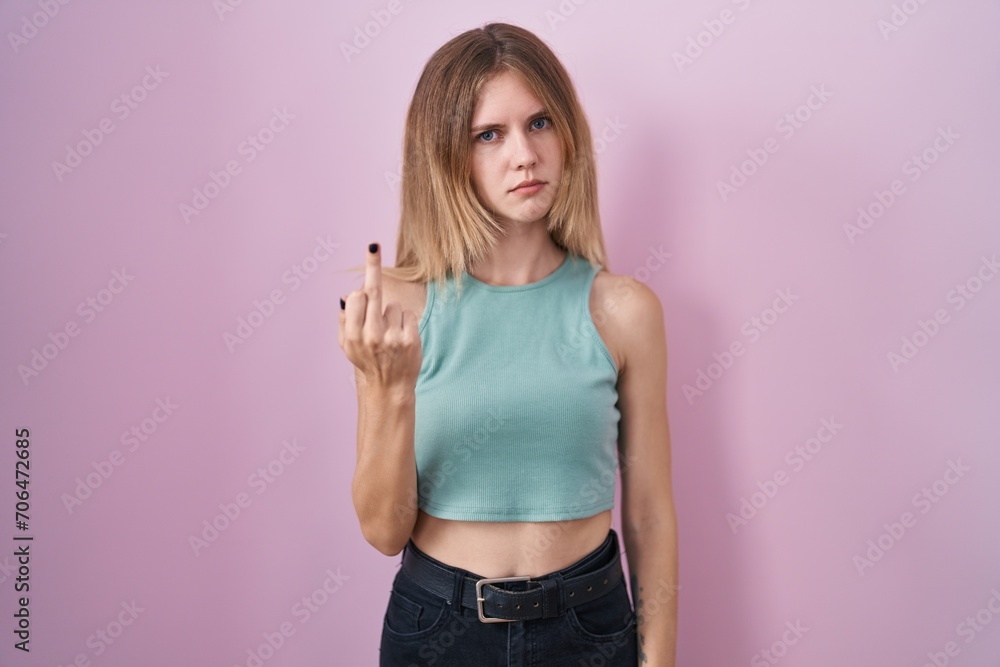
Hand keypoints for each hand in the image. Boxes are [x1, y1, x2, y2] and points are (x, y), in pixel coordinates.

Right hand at [338, 243, 421, 390]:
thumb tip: (345, 297)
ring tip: (390, 334)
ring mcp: (391, 338)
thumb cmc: (367, 361)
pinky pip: (408, 314)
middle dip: (373, 268)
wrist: (389, 387)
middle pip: (373, 292)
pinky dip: (406, 322)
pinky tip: (402, 337)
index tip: (370, 249)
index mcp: (353, 335)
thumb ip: (344, 322)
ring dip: (393, 314)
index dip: (364, 276)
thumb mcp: (347, 346)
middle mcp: (370, 335)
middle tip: (373, 247)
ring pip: (393, 305)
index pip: (357, 295)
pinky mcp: (410, 340)